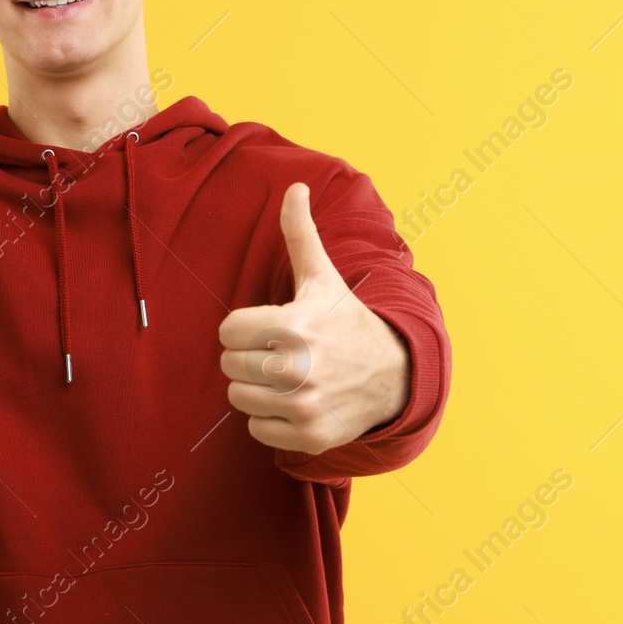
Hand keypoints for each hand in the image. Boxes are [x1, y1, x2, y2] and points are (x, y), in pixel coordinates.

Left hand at [218, 183, 409, 455]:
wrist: (394, 376)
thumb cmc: (346, 321)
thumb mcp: (323, 278)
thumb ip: (300, 234)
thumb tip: (294, 187)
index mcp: (296, 324)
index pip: (229, 330)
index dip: (244, 327)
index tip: (266, 326)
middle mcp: (299, 367)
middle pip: (230, 365)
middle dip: (247, 357)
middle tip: (275, 351)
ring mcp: (305, 405)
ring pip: (239, 399)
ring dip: (255, 388)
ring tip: (283, 376)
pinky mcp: (310, 436)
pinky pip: (257, 429)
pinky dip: (269, 419)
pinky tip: (293, 401)